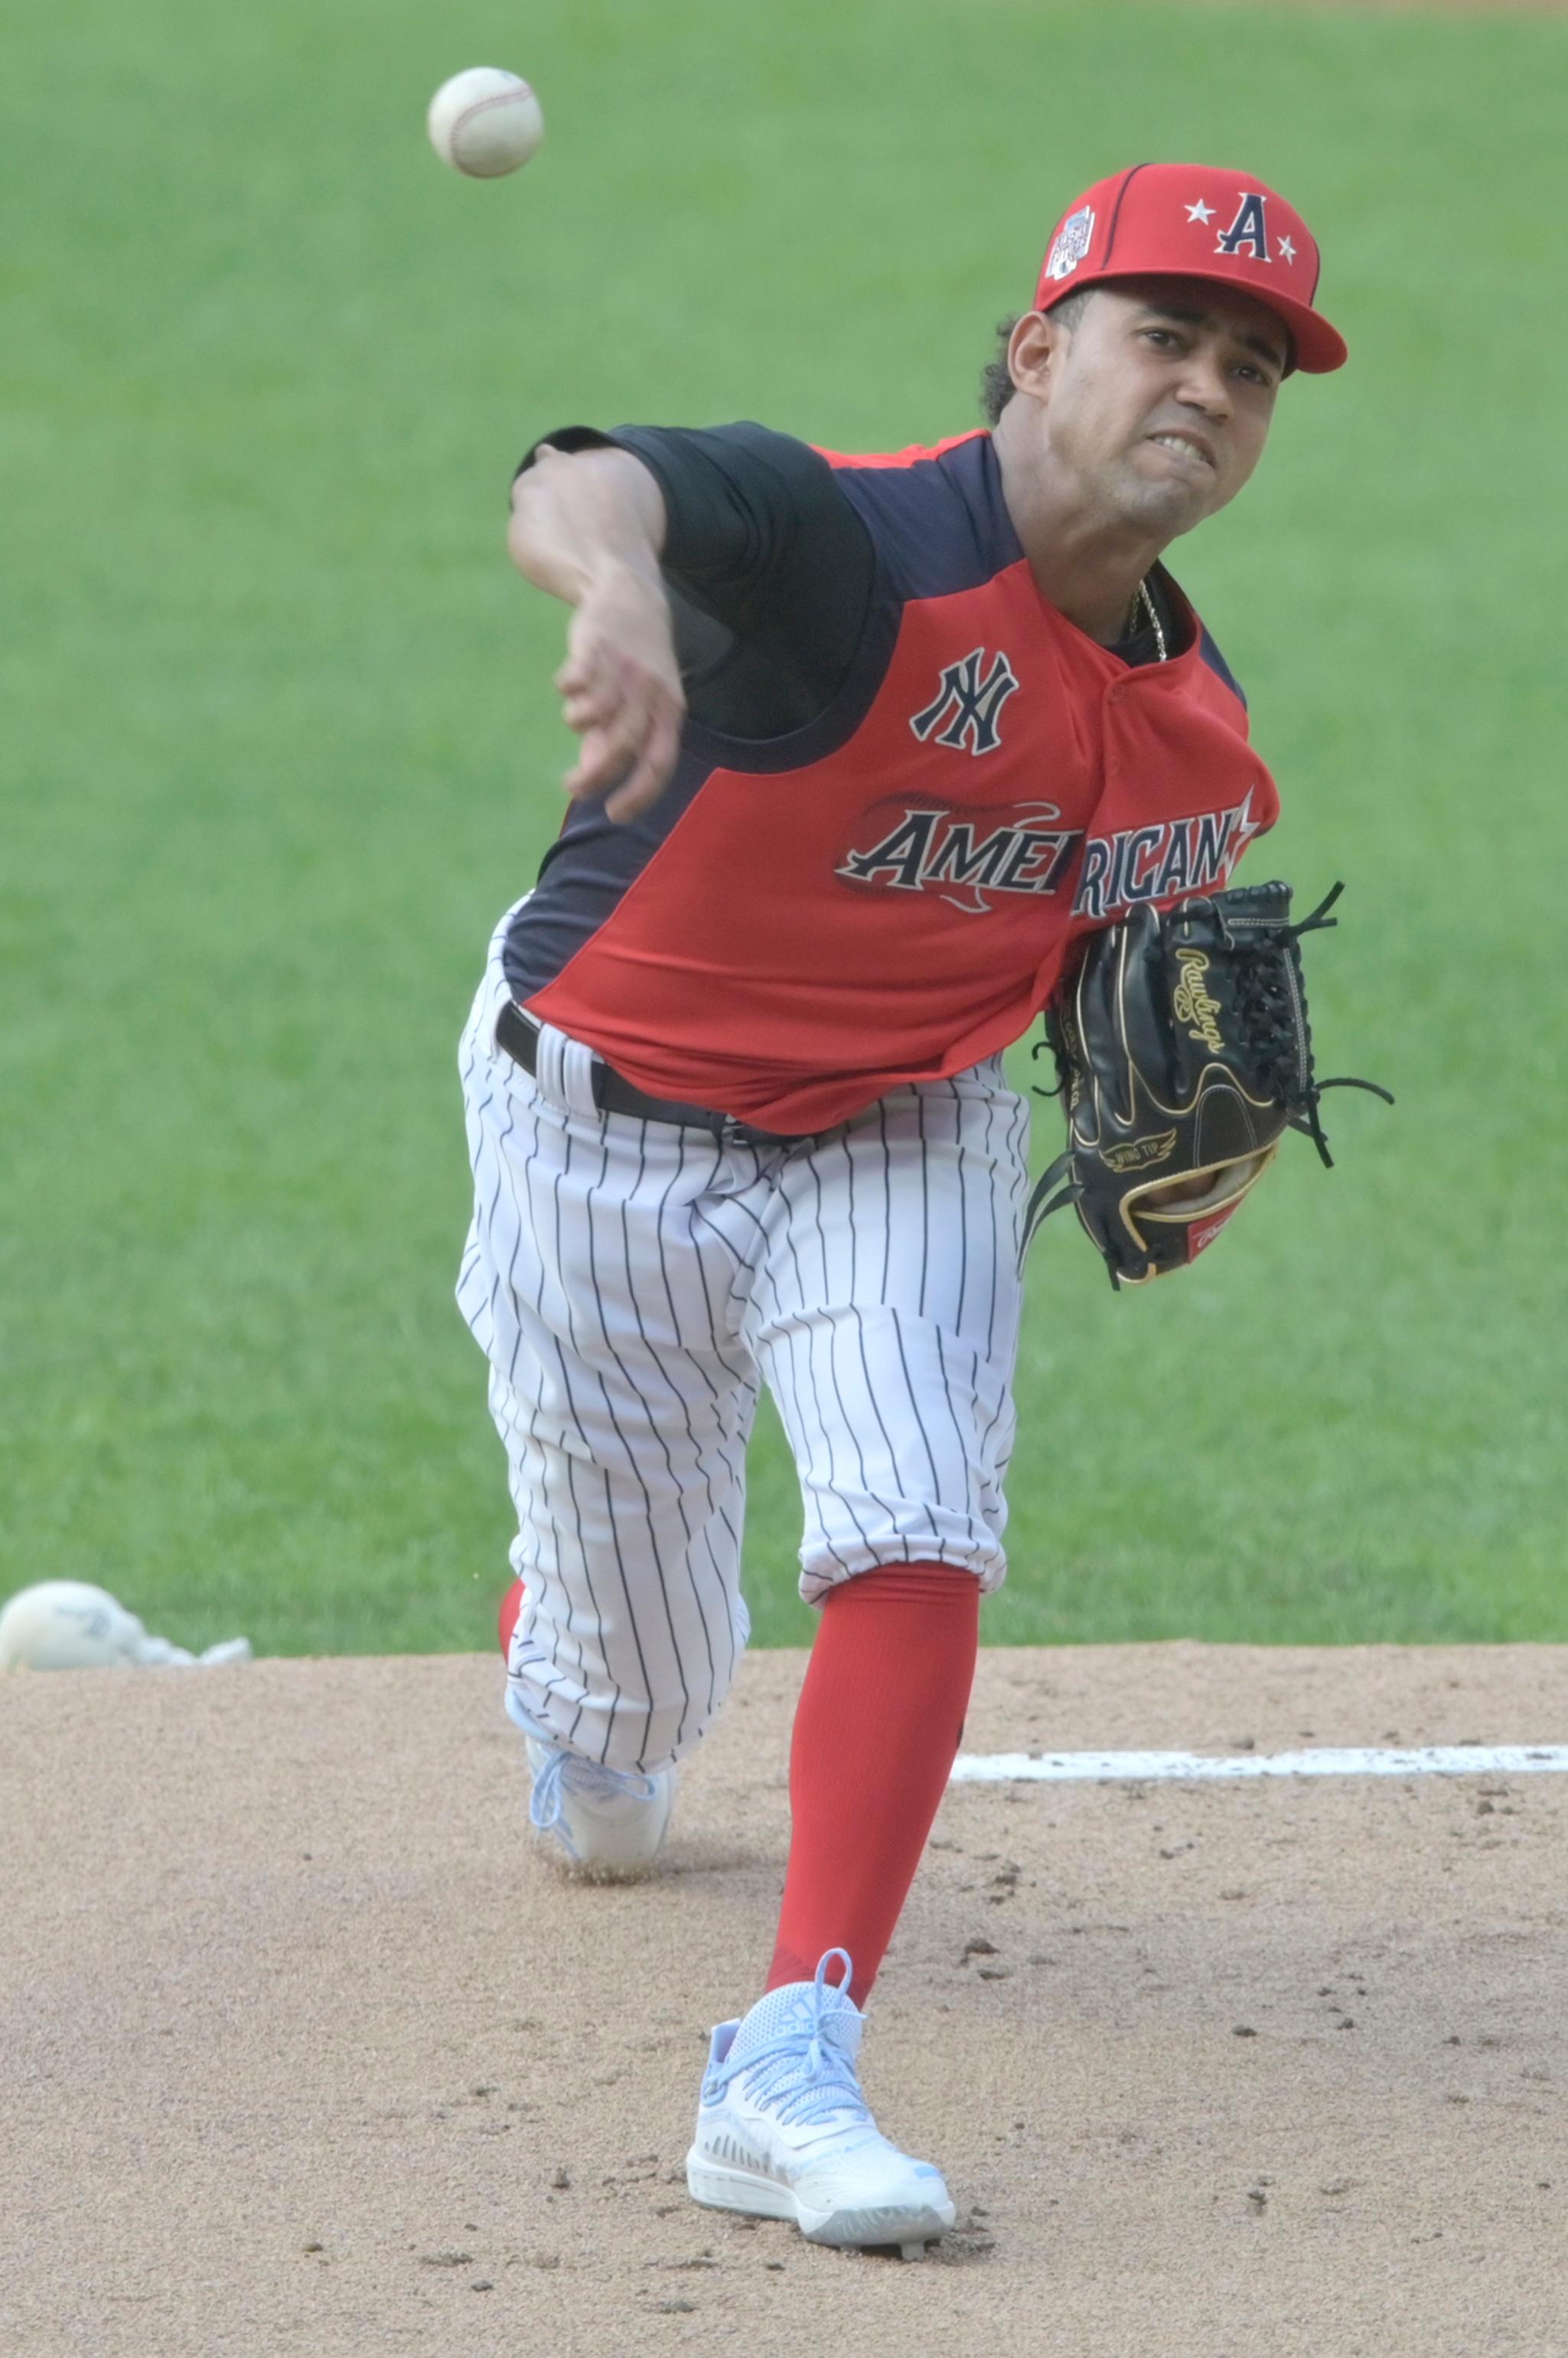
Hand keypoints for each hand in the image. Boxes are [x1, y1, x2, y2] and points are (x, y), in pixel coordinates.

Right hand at [554, 561, 684, 822]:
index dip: (639, 793)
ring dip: (577, 722)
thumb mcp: (641, 702)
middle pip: (624, 744)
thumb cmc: (637, 663)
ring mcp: (624, 667)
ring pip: (595, 712)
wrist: (630, 593)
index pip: (660, 762)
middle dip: (597, 774)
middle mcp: (651, 691)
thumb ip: (615, 737)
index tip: (614, 814)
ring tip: (574, 717)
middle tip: (573, 788)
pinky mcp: (597, 644)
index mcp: (671, 710)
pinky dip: (566, 687)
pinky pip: (576, 679)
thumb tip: (594, 775)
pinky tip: (566, 683)